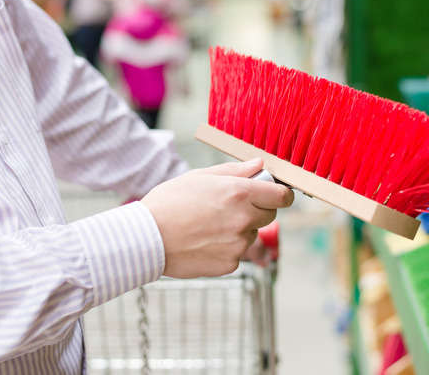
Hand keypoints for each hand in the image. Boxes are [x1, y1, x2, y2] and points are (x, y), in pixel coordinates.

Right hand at [141, 158, 293, 277]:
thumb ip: (234, 171)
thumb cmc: (169, 202)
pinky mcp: (230, 264)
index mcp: (238, 193)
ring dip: (238, 229)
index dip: (280, 194)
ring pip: (251, 234)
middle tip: (229, 207)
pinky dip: (226, 248)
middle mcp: (243, 219)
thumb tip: (258, 165)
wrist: (146, 239)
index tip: (274, 194)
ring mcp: (238, 244)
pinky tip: (203, 241)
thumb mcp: (199, 176)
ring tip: (208, 225)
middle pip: (269, 215)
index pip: (281, 196)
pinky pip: (237, 253)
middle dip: (257, 209)